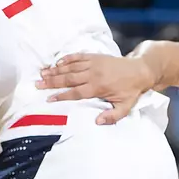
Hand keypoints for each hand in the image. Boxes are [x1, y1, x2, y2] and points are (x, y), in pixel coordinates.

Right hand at [38, 54, 157, 124]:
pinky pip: (78, 56)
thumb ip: (112, 115)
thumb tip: (97, 122)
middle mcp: (94, 74)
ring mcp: (94, 64)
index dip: (62, 96)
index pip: (76, 93)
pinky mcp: (95, 56)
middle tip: (37, 84)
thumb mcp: (126, 106)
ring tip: (42, 73)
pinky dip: (67, 59)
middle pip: (69, 78)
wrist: (140, 70)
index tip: (49, 99)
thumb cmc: (131, 90)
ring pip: (71, 67)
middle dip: (52, 82)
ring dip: (56, 70)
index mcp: (99, 87)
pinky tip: (57, 63)